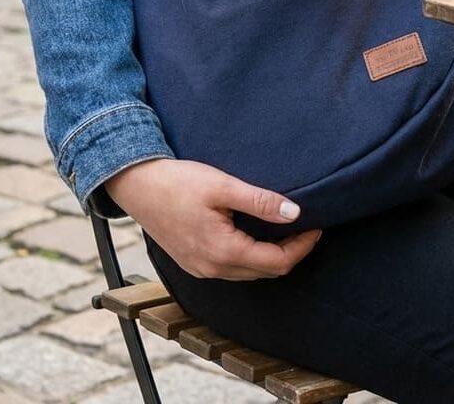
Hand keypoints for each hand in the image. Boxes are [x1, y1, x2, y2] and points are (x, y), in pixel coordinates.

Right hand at [104, 158, 321, 279]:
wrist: (137, 185)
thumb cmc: (178, 182)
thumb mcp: (223, 185)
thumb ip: (260, 201)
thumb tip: (295, 213)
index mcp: (223, 252)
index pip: (277, 262)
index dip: (302, 246)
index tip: (317, 225)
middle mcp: (213, 269)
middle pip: (266, 271)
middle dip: (291, 252)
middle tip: (307, 226)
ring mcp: (201, 269)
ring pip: (249, 272)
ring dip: (272, 256)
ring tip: (287, 229)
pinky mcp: (193, 263)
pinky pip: (232, 268)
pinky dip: (252, 256)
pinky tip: (257, 234)